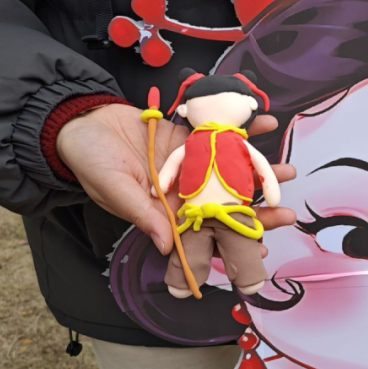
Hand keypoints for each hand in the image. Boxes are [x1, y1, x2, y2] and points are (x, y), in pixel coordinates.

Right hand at [57, 105, 294, 254]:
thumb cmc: (89, 162)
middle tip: (288, 213)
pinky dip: (241, 127)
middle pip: (226, 203)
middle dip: (257, 208)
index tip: (262, 247)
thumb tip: (166, 246)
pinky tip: (264, 121)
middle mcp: (183, 190)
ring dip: (258, 169)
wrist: (79, 121)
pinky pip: (218, 134)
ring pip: (229, 169)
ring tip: (287, 170)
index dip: (232, 239)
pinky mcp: (187, 136)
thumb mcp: (114, 190)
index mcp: (166, 211)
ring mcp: (189, 162)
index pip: (206, 231)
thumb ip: (143, 215)